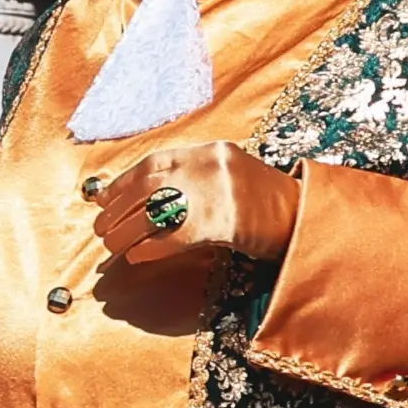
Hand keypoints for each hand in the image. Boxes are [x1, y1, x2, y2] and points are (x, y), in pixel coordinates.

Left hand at [89, 141, 300, 265]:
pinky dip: (150, 247)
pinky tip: (136, 256)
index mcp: (210, 151)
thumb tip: (139, 196)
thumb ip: (191, 178)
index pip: (154, 162)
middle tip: (100, 228)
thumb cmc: (265, 202)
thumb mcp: (229, 174)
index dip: (122, 182)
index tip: (102, 198)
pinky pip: (175, 236)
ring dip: (126, 230)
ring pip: (155, 211)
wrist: (306, 217)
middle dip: (118, 209)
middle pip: (148, 188)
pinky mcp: (224, 223)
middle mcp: (210, 167)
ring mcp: (218, 193)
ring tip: (111, 245)